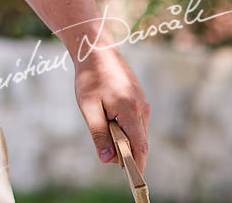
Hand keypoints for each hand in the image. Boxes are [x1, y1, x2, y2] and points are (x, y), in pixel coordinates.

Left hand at [73, 45, 149, 173]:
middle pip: (140, 141)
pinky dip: (128, 131)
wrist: (96, 51)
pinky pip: (136, 122)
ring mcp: (142, 103)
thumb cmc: (89, 79)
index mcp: (130, 110)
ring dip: (127, 142)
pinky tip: (114, 130)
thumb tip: (107, 160)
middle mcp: (142, 108)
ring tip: (111, 145)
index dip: (138, 164)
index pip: (139, 146)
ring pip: (138, 131)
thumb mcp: (89, 107)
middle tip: (118, 167)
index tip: (135, 180)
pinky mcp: (139, 99)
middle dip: (130, 155)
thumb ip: (99, 134)